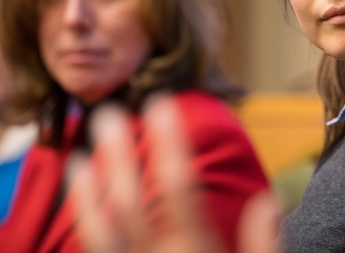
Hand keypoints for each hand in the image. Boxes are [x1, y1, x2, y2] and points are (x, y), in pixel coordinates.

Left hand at [70, 96, 279, 252]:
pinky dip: (88, 228)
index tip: (163, 106)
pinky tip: (82, 207)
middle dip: (118, 156)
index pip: (180, 191)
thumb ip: (266, 248)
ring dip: (88, 192)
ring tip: (77, 156)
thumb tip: (268, 200)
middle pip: (130, 204)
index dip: (169, 145)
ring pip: (101, 234)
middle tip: (107, 114)